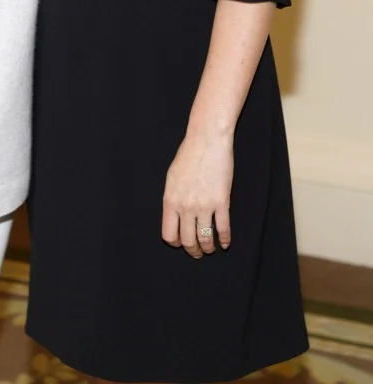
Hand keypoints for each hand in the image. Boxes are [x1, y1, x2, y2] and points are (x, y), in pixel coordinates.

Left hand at [161, 130, 232, 257]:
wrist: (207, 140)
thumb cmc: (188, 156)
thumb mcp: (172, 178)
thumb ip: (172, 199)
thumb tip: (174, 218)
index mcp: (170, 200)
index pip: (169, 235)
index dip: (176, 243)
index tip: (182, 243)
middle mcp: (185, 206)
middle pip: (188, 241)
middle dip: (193, 251)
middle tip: (198, 253)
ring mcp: (204, 205)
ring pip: (205, 239)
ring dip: (209, 248)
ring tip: (211, 249)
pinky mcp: (222, 202)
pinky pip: (223, 229)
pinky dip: (224, 240)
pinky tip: (225, 243)